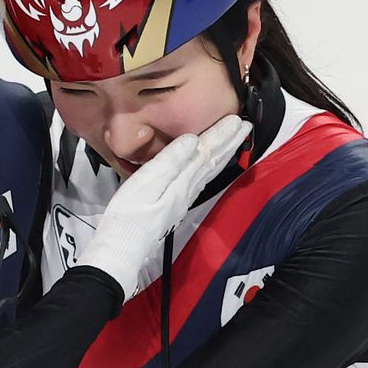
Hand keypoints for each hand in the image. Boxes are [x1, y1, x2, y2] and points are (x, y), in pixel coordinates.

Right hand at [77, 115, 251, 300]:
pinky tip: (205, 167)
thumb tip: (193, 140)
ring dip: (222, 154)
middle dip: (228, 143)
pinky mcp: (172, 206)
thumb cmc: (129, 215)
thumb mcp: (148, 182)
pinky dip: (207, 168)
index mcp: (182, 182)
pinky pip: (198, 180)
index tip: (237, 120)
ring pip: (208, 171)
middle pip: (212, 162)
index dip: (221, 135)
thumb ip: (171, 161)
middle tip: (245, 126)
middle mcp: (187, 190)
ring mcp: (181, 199)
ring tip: (233, 141)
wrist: (122, 247)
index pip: (206, 152)